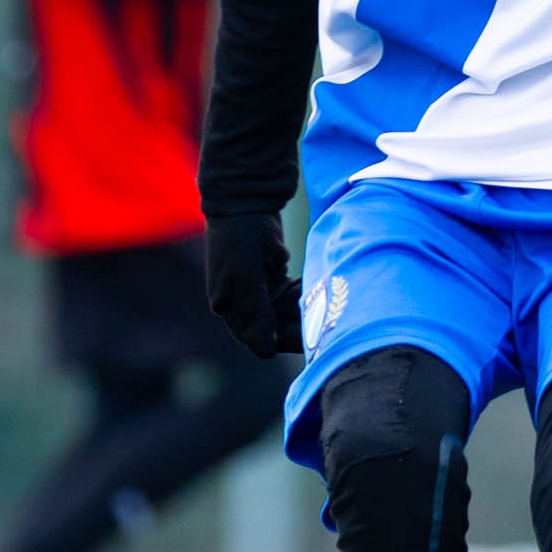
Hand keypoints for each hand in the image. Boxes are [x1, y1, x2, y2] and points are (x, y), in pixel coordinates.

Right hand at [205, 211, 304, 356]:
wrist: (246, 197)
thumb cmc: (241, 236)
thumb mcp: (246, 274)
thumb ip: (256, 311)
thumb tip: (266, 354)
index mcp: (228, 306)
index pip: (257, 338)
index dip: (284, 339)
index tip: (311, 332)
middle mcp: (240, 302)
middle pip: (273, 327)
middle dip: (297, 321)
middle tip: (323, 310)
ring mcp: (257, 289)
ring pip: (284, 312)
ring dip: (302, 307)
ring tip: (317, 292)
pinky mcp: (271, 276)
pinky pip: (290, 295)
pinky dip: (301, 292)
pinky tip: (313, 283)